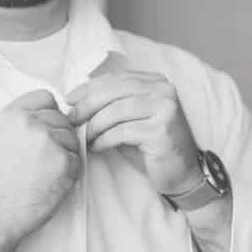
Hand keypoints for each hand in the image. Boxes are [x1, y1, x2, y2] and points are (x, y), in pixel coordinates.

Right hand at [0, 89, 81, 251]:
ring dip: (66, 153)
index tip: (44, 130)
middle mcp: (29, 122)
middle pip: (63, 118)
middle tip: (41, 159)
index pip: (46, 97)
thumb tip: (52, 113)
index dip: (50, 113)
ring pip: (73, 138)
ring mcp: (48, 139)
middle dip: (59, 136)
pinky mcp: (63, 159)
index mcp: (10, 114)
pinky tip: (50, 181)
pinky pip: (78, 159)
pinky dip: (70, 171)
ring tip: (43, 172)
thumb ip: (23, 121)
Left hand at [66, 53, 201, 196]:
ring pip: (115, 111)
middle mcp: (163, 90)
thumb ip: (114, 103)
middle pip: (113, 91)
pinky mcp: (161, 130)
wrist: (181, 172)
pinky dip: (104, 139)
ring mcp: (165, 109)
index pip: (115, 78)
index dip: (88, 88)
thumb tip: (77, 97)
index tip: (69, 100)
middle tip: (72, 120)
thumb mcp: (132, 118)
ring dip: (93, 126)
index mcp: (156, 82)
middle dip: (86, 106)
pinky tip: (97, 147)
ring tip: (84, 137)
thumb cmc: (151, 146)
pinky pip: (122, 131)